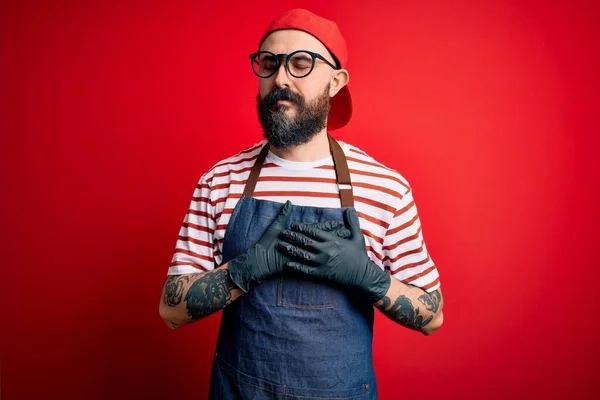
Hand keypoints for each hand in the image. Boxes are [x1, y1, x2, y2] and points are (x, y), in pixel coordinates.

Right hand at [227, 201, 350, 291]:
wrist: (260, 263)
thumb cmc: (266, 245)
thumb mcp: (275, 228)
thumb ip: (282, 216)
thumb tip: (288, 203)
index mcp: (300, 237)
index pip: (318, 230)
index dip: (329, 227)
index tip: (340, 223)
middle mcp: (304, 248)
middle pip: (324, 242)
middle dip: (336, 239)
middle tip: (349, 235)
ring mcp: (304, 259)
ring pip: (323, 254)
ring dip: (333, 251)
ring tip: (345, 249)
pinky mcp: (300, 269)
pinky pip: (315, 267)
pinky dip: (324, 265)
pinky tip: (333, 265)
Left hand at [279, 208, 390, 302]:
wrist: (363, 276)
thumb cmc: (360, 257)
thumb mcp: (358, 237)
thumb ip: (352, 223)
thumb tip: (349, 209)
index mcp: (334, 241)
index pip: (315, 232)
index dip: (303, 228)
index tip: (293, 224)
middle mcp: (326, 251)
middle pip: (306, 242)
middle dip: (293, 236)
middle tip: (282, 232)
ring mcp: (323, 263)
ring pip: (303, 255)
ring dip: (291, 250)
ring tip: (281, 245)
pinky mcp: (322, 274)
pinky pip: (307, 270)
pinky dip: (297, 267)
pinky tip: (288, 264)